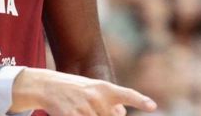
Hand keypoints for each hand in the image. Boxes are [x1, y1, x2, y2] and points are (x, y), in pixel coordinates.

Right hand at [9, 67, 156, 115]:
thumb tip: (122, 111)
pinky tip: (74, 113)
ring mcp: (85, 108)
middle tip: (90, 108)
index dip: (140, 101)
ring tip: (80, 110)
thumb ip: (109, 100)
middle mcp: (97, 97)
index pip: (127, 94)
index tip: (152, 106)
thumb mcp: (93, 89)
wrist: (48, 86)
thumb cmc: (74, 88)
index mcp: (105, 88)